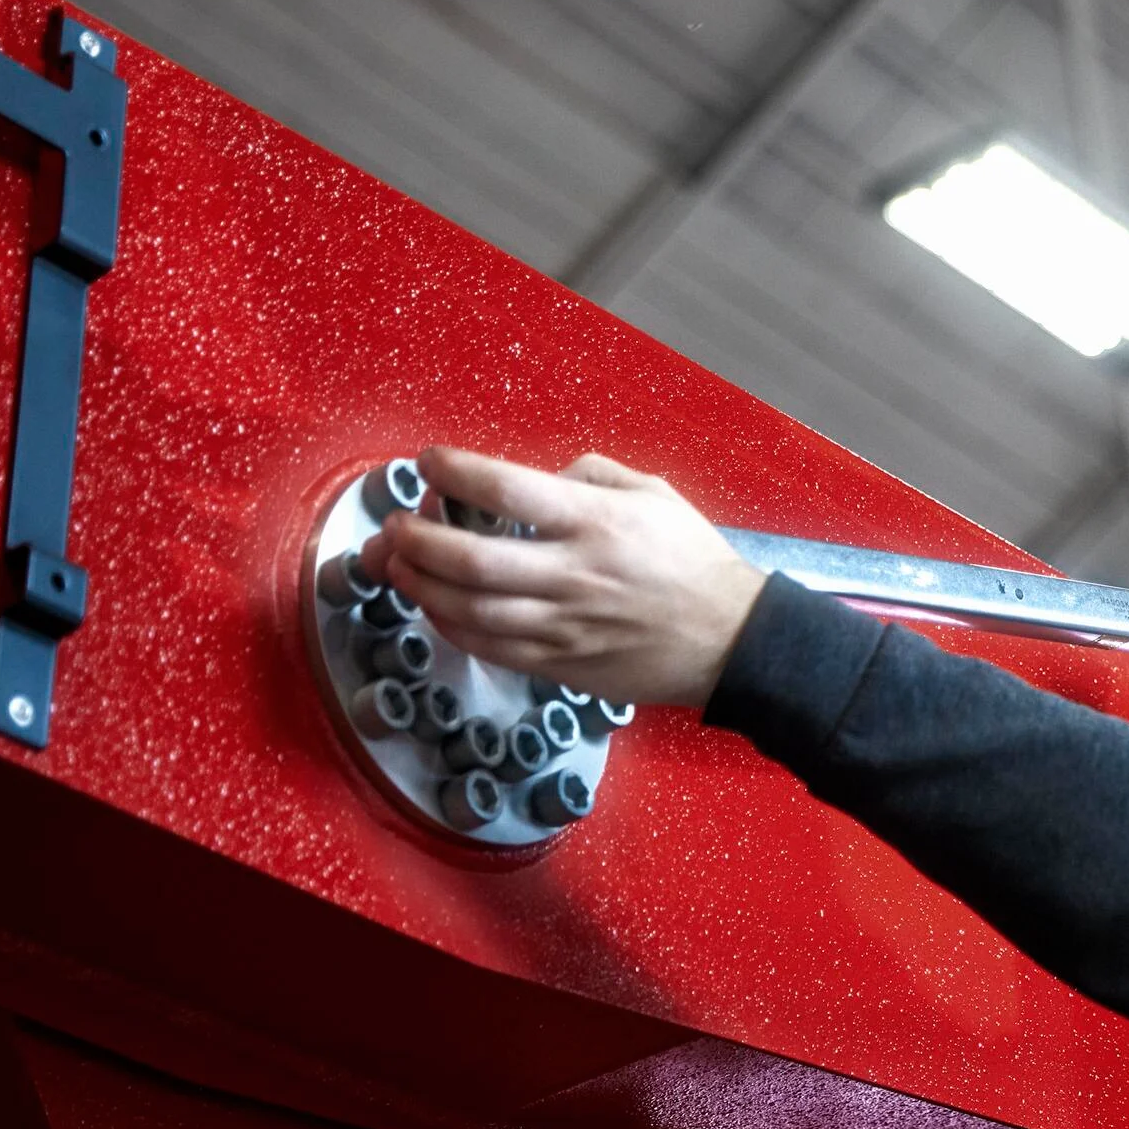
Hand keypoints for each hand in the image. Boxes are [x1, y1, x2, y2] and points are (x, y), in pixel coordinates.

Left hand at [359, 448, 766, 708]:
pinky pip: (491, 648)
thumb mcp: (653, 493)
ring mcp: (565, 626)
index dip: (456, 471)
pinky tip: (434, 607)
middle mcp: (574, 574)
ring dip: (422, 586)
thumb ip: (590, 476)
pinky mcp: (562, 665)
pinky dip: (451, 627)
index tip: (430, 463)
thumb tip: (538, 477)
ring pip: (472, 611)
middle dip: (420, 539)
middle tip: (397, 525)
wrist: (731, 639)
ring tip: (399, 565)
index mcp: (596, 522)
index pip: (508, 488)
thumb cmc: (692, 561)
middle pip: (473, 560)